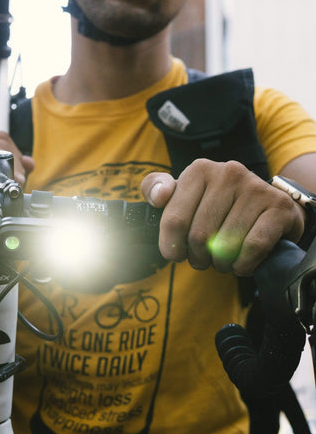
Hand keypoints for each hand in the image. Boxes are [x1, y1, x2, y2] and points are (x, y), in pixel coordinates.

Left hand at [141, 159, 304, 275]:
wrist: (268, 206)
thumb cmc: (216, 205)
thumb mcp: (183, 193)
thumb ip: (155, 188)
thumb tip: (159, 196)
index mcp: (199, 170)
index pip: (174, 220)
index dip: (171, 246)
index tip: (176, 254)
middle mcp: (228, 173)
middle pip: (199, 235)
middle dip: (197, 257)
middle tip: (201, 259)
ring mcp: (255, 188)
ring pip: (225, 244)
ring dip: (220, 263)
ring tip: (220, 260)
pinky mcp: (278, 207)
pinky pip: (253, 247)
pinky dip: (243, 264)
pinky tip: (241, 262)